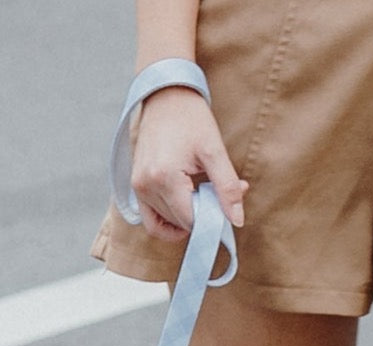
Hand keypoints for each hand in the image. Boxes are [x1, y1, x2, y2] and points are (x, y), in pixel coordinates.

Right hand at [130, 86, 246, 239]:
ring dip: (186, 216)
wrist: (166, 96)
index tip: (227, 206)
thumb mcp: (214, 150)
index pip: (189, 219)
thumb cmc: (191, 118)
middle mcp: (146, 187)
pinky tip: (185, 209)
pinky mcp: (136, 187)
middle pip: (177, 222)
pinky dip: (167, 221)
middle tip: (219, 194)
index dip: (211, 218)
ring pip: (164, 223)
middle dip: (201, 214)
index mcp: (164, 178)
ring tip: (202, 193)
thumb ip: (226, 187)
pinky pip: (150, 219)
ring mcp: (137, 188)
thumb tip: (237, 219)